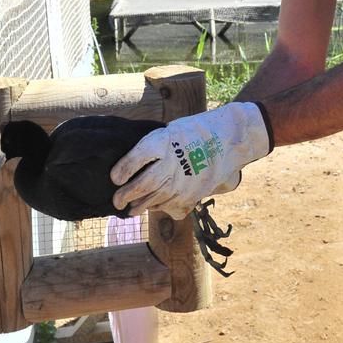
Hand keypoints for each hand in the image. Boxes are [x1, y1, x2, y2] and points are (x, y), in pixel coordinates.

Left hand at [110, 102, 272, 217]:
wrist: (227, 139)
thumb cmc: (193, 132)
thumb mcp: (170, 131)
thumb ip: (151, 148)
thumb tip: (128, 166)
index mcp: (163, 142)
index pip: (135, 159)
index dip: (122, 171)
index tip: (114, 178)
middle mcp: (172, 163)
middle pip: (142, 185)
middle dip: (125, 196)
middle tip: (117, 201)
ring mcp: (183, 182)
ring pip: (154, 201)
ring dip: (139, 207)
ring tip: (131, 211)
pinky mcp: (193, 196)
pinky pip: (170, 208)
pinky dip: (161, 208)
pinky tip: (156, 206)